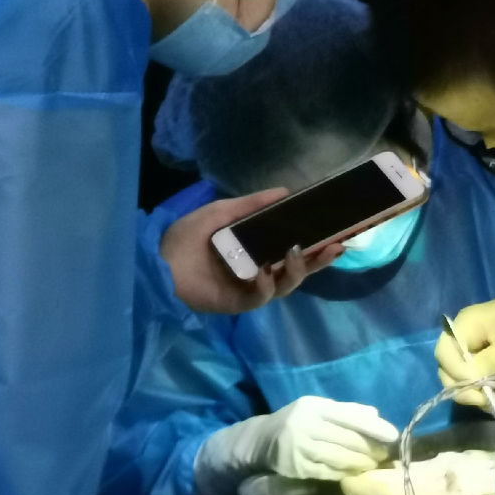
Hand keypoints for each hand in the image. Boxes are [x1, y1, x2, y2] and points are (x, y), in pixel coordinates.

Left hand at [159, 189, 342, 314]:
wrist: (157, 261)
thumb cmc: (186, 237)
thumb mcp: (222, 212)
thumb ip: (252, 205)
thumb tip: (286, 191)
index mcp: (256, 251)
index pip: (293, 250)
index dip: (315, 245)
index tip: (337, 234)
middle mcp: (258, 270)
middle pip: (296, 270)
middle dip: (318, 261)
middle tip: (336, 247)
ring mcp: (249, 289)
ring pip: (285, 286)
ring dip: (296, 271)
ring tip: (296, 252)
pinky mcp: (237, 303)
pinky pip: (259, 298)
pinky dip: (265, 286)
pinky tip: (265, 272)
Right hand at [204, 397, 397, 483]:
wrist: (261, 440)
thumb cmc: (297, 421)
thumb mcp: (317, 408)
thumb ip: (345, 411)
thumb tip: (375, 414)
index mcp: (314, 406)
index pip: (350, 416)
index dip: (373, 426)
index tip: (393, 435)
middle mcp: (306, 424)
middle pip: (347, 439)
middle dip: (370, 448)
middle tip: (386, 455)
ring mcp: (300, 447)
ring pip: (339, 458)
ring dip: (361, 463)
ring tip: (374, 465)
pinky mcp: (297, 466)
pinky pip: (328, 472)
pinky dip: (345, 473)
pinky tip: (355, 472)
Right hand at [437, 279, 494, 406]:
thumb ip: (492, 359)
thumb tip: (472, 381)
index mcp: (466, 324)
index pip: (444, 355)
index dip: (459, 376)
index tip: (484, 391)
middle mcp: (465, 337)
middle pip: (449, 371)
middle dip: (469, 391)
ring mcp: (476, 350)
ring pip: (464, 380)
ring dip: (481, 395)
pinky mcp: (488, 360)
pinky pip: (480, 381)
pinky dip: (490, 392)